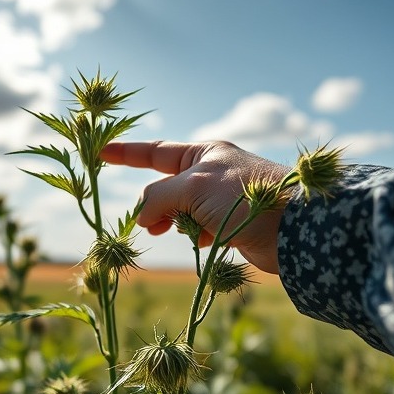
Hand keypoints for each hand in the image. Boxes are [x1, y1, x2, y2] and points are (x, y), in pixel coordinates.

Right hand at [100, 141, 290, 274]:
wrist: (292, 228)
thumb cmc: (243, 197)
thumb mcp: (192, 188)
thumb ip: (157, 197)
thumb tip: (142, 216)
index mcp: (204, 153)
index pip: (155, 152)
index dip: (127, 153)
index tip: (101, 152)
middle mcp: (212, 172)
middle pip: (166, 186)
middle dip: (153, 205)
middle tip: (145, 225)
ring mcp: (222, 198)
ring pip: (180, 210)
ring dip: (173, 222)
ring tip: (173, 233)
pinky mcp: (232, 223)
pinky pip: (200, 228)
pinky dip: (195, 235)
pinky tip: (202, 242)